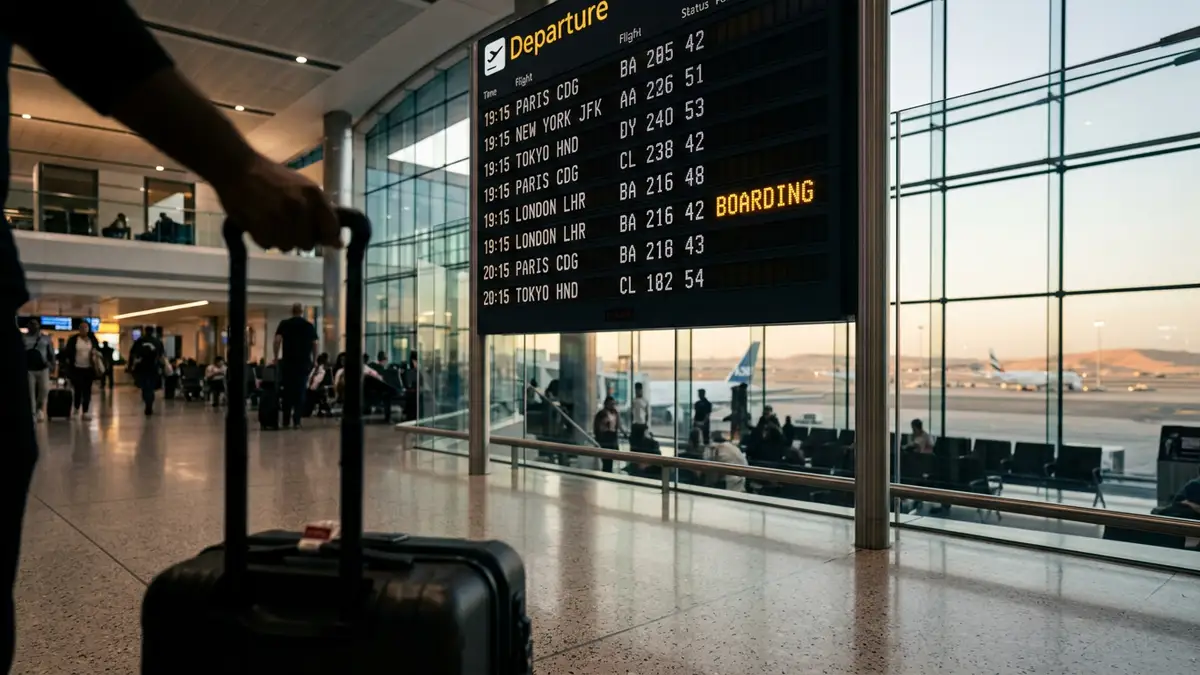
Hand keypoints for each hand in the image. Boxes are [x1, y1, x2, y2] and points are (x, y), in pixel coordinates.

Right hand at [213, 154, 340, 251]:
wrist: (238, 169)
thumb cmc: (273, 177)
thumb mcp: (303, 188)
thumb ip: (322, 213)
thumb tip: (338, 243)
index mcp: (314, 195)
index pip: (331, 229)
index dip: (328, 237)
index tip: (323, 238)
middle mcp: (299, 207)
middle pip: (308, 244)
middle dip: (300, 238)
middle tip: (288, 224)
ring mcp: (278, 218)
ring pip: (288, 247)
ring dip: (281, 239)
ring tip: (272, 221)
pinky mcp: (259, 227)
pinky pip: (269, 245)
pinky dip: (265, 239)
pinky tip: (260, 223)